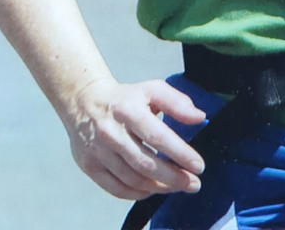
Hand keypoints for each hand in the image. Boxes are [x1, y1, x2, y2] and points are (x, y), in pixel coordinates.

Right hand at [65, 76, 206, 200]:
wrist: (84, 102)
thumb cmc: (125, 98)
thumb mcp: (152, 89)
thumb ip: (177, 102)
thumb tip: (199, 117)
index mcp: (127, 109)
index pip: (157, 136)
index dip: (179, 153)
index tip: (198, 165)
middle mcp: (110, 132)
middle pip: (145, 163)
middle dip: (173, 177)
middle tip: (193, 183)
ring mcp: (98, 151)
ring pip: (132, 179)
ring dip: (159, 187)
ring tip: (177, 186)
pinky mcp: (90, 166)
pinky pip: (116, 188)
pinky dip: (137, 193)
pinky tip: (153, 189)